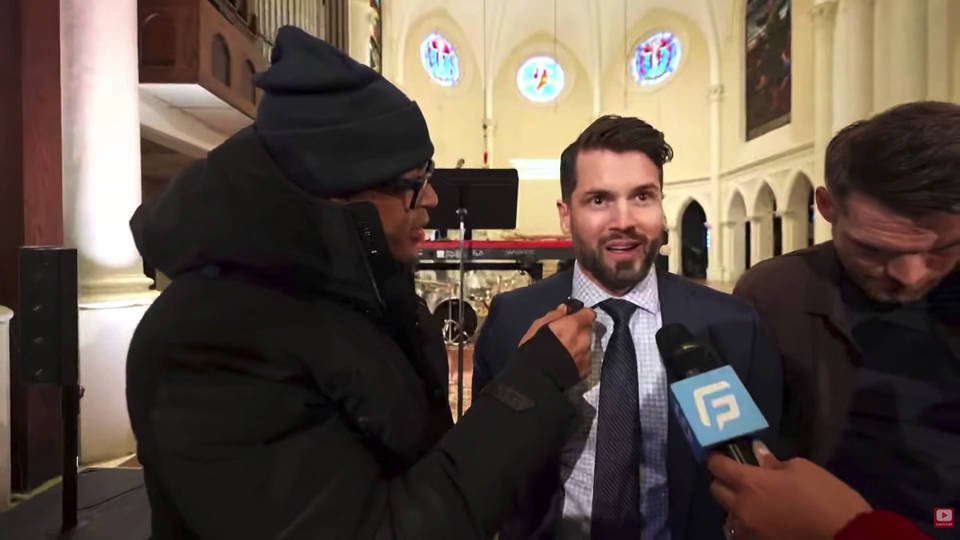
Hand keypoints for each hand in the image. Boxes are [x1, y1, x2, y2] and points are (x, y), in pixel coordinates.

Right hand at [519, 302, 595, 378]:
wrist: (536, 378)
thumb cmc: (534, 348)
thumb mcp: (537, 326)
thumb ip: (554, 315)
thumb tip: (565, 309)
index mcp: (574, 325)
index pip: (589, 313)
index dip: (581, 315)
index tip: (574, 319)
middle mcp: (584, 339)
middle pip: (587, 330)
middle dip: (579, 332)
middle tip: (565, 337)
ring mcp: (587, 355)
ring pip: (586, 345)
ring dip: (579, 346)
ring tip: (564, 353)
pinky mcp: (586, 370)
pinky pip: (585, 360)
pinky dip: (578, 360)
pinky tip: (566, 363)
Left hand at [708, 441, 870, 539]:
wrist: (847, 536)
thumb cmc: (825, 496)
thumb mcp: (801, 469)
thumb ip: (772, 463)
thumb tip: (758, 456)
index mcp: (750, 484)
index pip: (718, 467)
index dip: (717, 459)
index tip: (721, 455)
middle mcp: (742, 509)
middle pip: (716, 491)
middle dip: (723, 481)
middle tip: (739, 478)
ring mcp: (748, 531)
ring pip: (728, 514)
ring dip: (735, 506)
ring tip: (753, 502)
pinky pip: (742, 532)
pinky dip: (747, 525)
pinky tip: (762, 521)